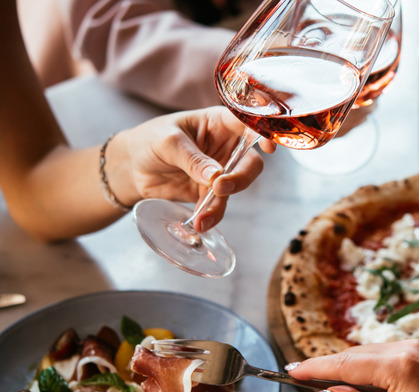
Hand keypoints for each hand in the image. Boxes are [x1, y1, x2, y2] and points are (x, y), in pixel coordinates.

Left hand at [110, 106, 271, 231]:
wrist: (132, 168)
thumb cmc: (150, 141)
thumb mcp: (167, 142)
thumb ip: (192, 157)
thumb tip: (215, 175)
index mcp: (219, 123)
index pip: (248, 125)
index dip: (262, 134)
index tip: (268, 148)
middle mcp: (226, 147)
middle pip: (250, 162)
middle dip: (241, 178)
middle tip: (221, 188)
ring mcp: (220, 171)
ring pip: (237, 188)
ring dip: (222, 202)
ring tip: (204, 216)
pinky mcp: (209, 192)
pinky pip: (219, 205)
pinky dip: (211, 215)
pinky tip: (200, 223)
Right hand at [288, 339, 418, 391]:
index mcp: (399, 364)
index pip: (345, 362)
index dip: (314, 367)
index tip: (292, 370)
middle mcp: (409, 346)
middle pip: (357, 353)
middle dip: (332, 367)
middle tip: (307, 381)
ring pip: (372, 351)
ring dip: (353, 367)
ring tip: (337, 387)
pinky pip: (389, 353)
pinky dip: (373, 365)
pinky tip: (368, 383)